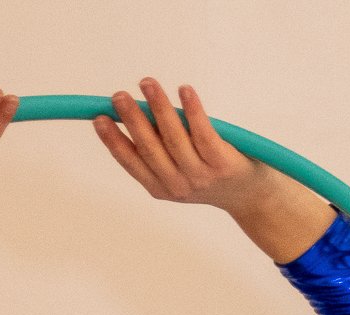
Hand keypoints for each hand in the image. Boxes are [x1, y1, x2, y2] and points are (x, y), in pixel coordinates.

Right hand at [94, 79, 273, 217]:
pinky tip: (184, 90)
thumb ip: (159, 148)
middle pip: (150, 148)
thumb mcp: (179, 170)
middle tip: (119, 96)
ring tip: (147, 83)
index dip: (113, 141)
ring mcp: (200, 175)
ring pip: (174, 138)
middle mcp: (178, 185)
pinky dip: (193, 110)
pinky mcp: (221, 163)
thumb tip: (135, 113)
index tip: (99, 118)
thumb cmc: (210, 175)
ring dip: (159, 108)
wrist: (250, 196)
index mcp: (160, 187)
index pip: (131, 162)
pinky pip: (203, 133)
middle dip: (132, 120)